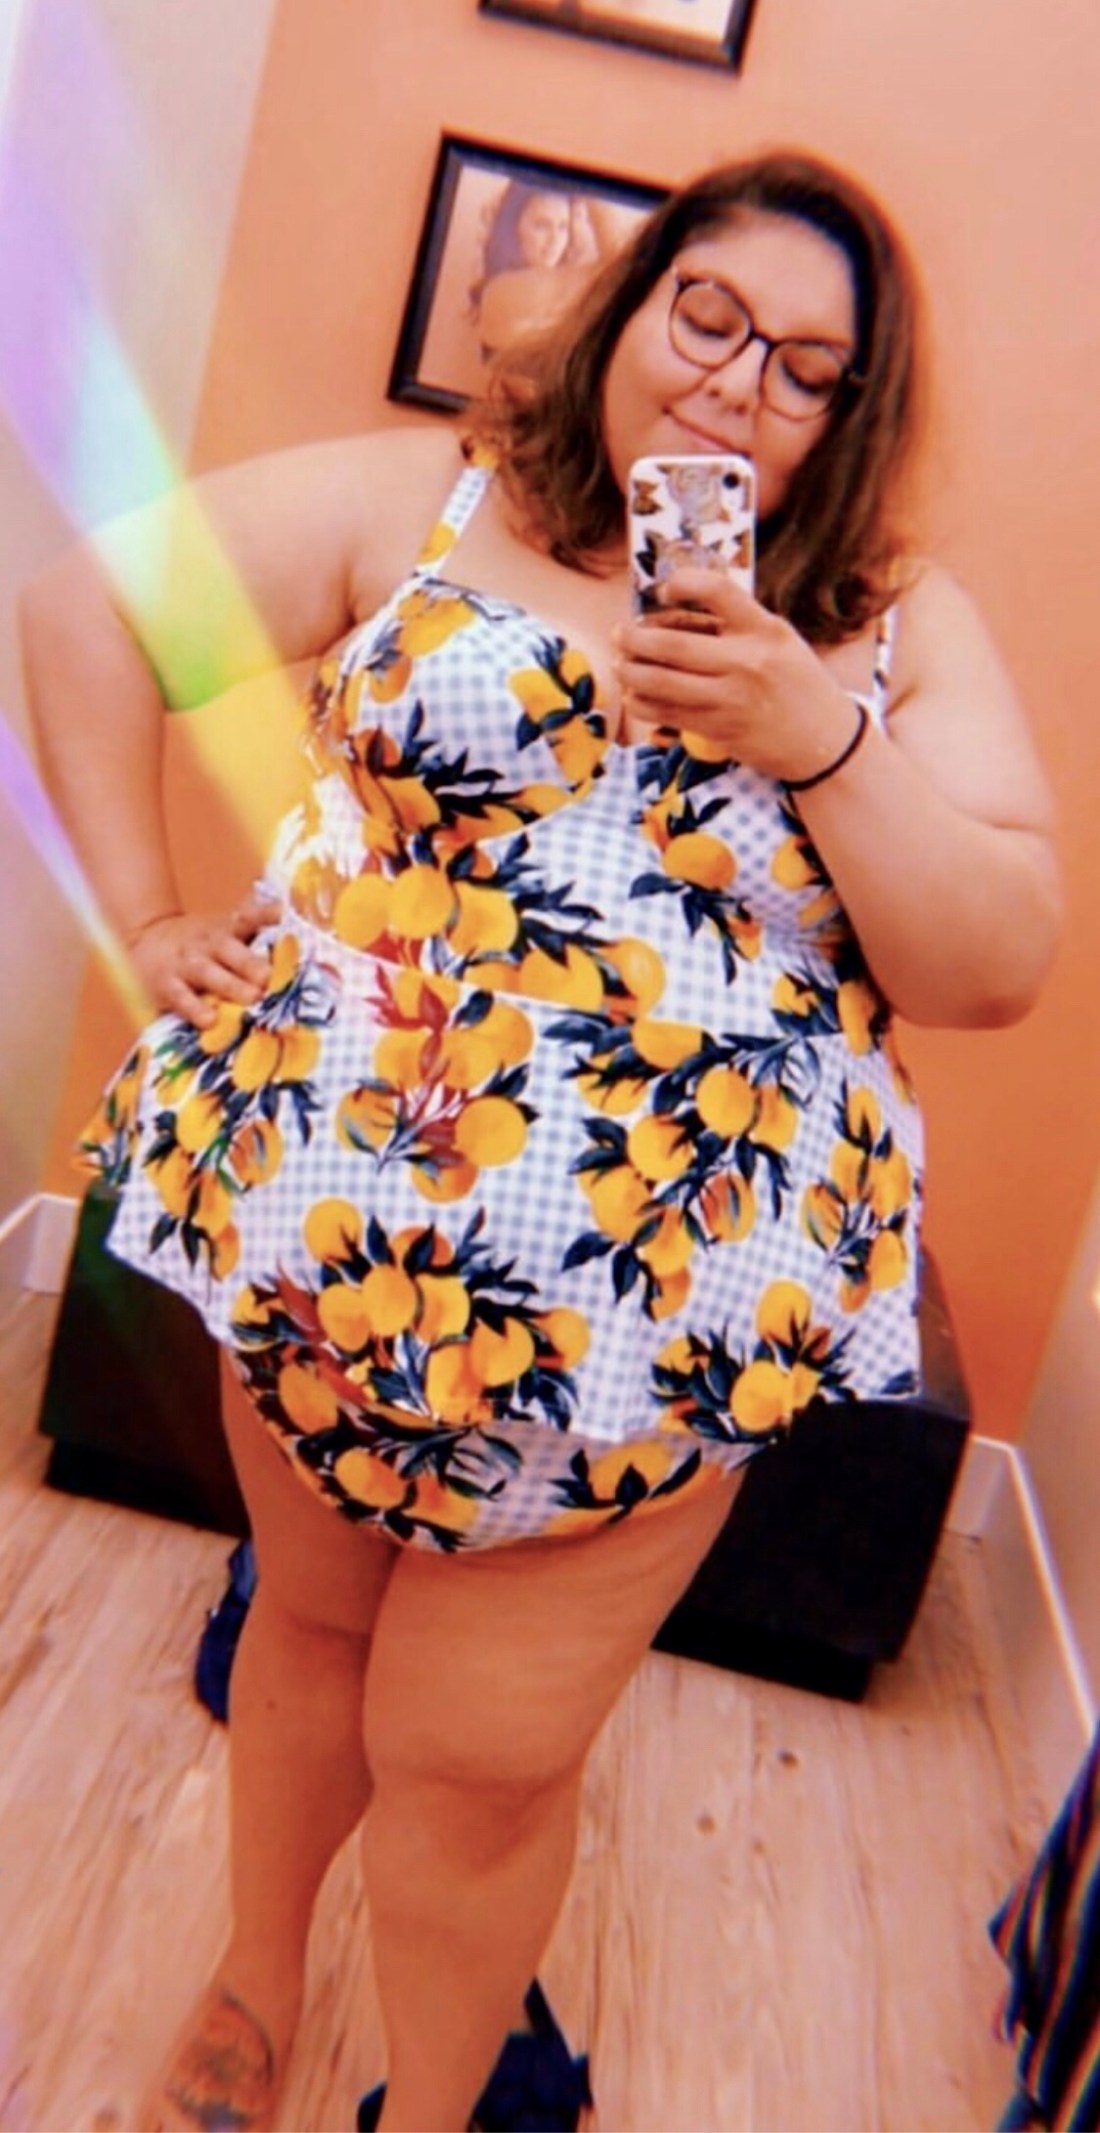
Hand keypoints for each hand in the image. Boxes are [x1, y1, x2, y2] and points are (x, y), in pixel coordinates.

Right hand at [126, 888, 281, 1026]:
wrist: (146, 938)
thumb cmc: (200, 941)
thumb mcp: (225, 927)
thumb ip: (255, 923)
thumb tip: (289, 911)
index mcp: (227, 928)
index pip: (249, 917)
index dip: (266, 915)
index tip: (282, 914)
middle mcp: (209, 944)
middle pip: (233, 952)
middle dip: (254, 966)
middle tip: (272, 978)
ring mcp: (188, 965)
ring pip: (210, 975)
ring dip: (232, 986)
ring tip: (252, 998)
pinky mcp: (168, 986)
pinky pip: (182, 999)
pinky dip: (195, 1010)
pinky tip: (210, 1020)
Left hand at [615, 567, 856, 779]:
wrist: (824, 739)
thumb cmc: (796, 682)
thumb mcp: (779, 640)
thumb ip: (738, 624)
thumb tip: (675, 611)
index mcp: (764, 630)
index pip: (719, 592)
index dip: (684, 583)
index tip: (664, 589)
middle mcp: (747, 662)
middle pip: (673, 646)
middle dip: (635, 639)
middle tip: (620, 634)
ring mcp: (732, 699)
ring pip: (663, 684)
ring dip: (632, 672)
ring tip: (622, 665)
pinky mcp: (720, 729)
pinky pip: (668, 713)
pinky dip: (644, 703)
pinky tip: (637, 695)